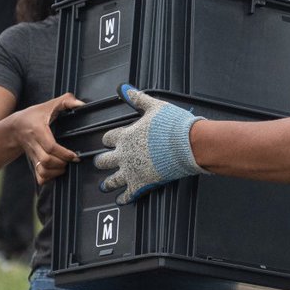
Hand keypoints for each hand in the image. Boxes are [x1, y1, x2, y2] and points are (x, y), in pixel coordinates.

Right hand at [12, 92, 84, 184]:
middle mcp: (34, 145)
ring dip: (56, 172)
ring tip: (64, 166)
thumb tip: (81, 104)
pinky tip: (57, 172)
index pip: (50, 146)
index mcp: (38, 130)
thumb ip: (66, 101)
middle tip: (72, 160)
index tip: (75, 155)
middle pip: (46, 161)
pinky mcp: (33, 163)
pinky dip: (49, 179)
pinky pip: (39, 177)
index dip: (64, 153)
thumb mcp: (49, 105)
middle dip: (62, 163)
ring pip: (42, 171)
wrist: (15, 127)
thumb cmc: (35, 115)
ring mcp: (32, 156)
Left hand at [95, 84, 203, 204]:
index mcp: (125, 136)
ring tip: (104, 186)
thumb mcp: (154, 106)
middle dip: (102, 161)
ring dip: (107, 184)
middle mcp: (124, 154)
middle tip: (101, 163)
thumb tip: (123, 88)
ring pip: (111, 180)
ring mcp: (131, 171)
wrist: (189, 145)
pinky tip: (121, 200)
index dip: (108, 140)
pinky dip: (123, 198)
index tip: (109, 141)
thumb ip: (137, 98)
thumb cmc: (174, 126)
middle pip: (104, 160)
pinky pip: (128, 194)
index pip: (108, 138)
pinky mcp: (141, 184)